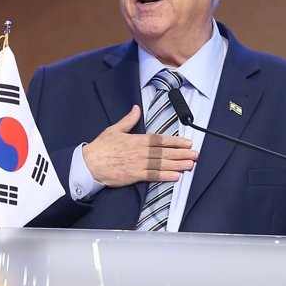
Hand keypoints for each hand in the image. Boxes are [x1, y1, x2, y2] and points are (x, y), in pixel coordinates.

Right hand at [83, 105, 197, 187]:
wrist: (90, 164)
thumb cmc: (101, 147)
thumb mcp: (114, 129)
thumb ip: (129, 120)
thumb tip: (136, 108)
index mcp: (137, 139)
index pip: (161, 140)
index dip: (176, 141)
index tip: (188, 143)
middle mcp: (140, 151)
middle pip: (165, 152)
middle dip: (181, 153)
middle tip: (195, 154)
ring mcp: (138, 164)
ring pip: (162, 164)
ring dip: (177, 164)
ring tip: (190, 165)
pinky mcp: (134, 175)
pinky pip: (153, 176)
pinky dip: (165, 176)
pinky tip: (176, 177)